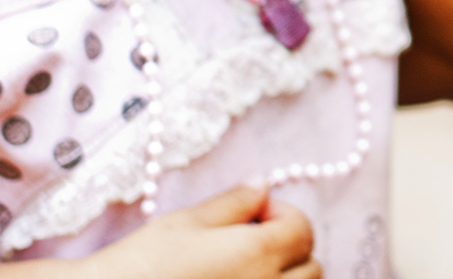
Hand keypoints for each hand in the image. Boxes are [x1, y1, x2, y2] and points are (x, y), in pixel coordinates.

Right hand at [0, 185, 318, 278]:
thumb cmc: (141, 265)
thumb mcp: (186, 223)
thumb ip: (233, 202)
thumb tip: (263, 183)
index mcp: (257, 254)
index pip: (302, 229)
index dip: (283, 216)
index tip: (255, 216)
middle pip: (311, 268)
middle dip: (291, 250)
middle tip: (252, 244)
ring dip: (286, 278)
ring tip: (245, 269)